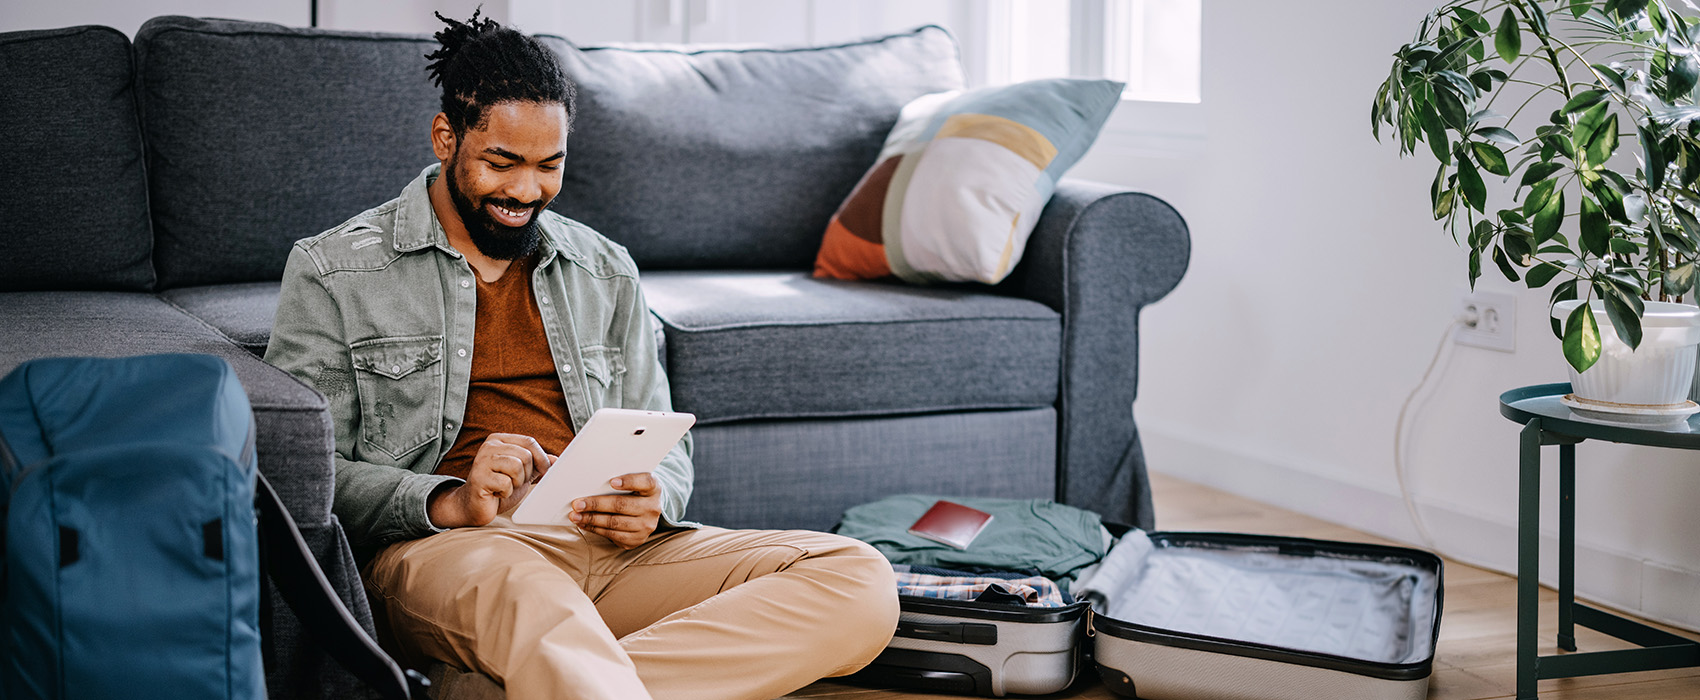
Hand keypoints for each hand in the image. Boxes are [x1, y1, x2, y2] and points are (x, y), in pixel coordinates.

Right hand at [428, 433, 553, 527]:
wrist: (475, 506)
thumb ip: (537, 464)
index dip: (542, 458)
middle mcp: (489, 446)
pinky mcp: (479, 478)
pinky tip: (497, 493)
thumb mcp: (522, 473)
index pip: (529, 442)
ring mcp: (482, 461)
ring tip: (505, 486)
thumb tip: (556, 460)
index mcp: (499, 440)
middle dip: (526, 474)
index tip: (545, 472)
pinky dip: (506, 492)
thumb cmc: (499, 487)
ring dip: (516, 483)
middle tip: (514, 482)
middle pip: (525, 456)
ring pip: (517, 467)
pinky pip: (506, 483)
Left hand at [569, 472, 661, 548]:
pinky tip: (583, 523)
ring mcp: (646, 525)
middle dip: (597, 504)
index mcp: (653, 487)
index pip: (645, 481)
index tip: (611, 481)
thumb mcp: (628, 478)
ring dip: (592, 519)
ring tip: (575, 515)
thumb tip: (560, 462)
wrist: (646, 512)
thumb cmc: (630, 490)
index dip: (629, 481)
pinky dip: (595, 529)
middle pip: (623, 504)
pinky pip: (613, 535)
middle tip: (577, 503)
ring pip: (615, 522)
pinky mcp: (636, 540)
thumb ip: (607, 470)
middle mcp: (653, 507)